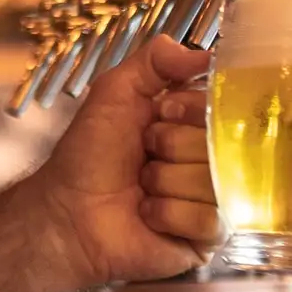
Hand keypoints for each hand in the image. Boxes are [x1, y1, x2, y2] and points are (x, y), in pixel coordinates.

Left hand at [15, 36, 220, 291]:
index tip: (160, 114)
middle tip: (144, 155)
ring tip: (142, 187)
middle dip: (171, 146)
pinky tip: (148, 214)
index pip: (224, 106)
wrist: (67, 211)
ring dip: (166, 181)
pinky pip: (209, 219)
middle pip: (221, 143)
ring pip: (214, 181)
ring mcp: (214, 200)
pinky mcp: (208, 238)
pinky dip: (169, 213)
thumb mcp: (116, 91)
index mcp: (196, 124)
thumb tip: (205, 54)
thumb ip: (156, 60)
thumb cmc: (89, 155)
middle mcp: (211, 159)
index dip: (188, 110)